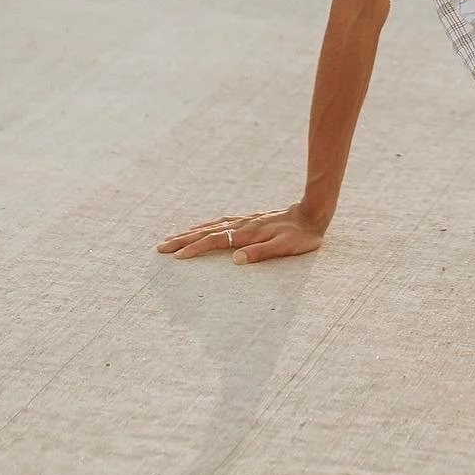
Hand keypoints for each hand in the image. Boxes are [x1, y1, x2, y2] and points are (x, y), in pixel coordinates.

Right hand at [156, 202, 326, 263]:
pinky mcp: (249, 220)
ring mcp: (244, 221)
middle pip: (206, 232)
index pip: (215, 241)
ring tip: (172, 237)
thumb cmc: (300, 236)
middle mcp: (242, 225)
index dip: (195, 249)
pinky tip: (200, 227)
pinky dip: (206, 225)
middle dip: (183, 239)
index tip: (177, 257)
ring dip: (191, 232)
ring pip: (211, 226)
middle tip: (161, 246)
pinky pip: (221, 222)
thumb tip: (235, 260)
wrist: (313, 214)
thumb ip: (260, 253)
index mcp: (247, 233)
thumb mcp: (284, 248)